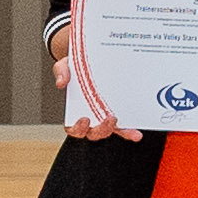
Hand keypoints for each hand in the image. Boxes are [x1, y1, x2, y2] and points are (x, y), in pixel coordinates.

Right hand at [53, 17, 122, 137]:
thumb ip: (61, 72)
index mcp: (75, 111)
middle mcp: (90, 118)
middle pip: (93, 133)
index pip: (73, 128)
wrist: (89, 62)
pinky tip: (136, 135)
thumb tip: (61, 82)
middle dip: (100, 129)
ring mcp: (104, 118)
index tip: (85, 119)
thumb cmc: (76, 68)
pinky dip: (129, 133)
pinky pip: (123, 128)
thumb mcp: (65, 66)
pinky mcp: (117, 115)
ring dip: (116, 130)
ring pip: (109, 131)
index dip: (78, 128)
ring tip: (119, 119)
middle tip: (108, 118)